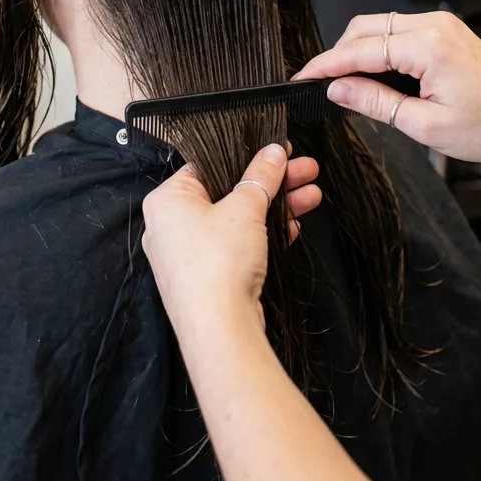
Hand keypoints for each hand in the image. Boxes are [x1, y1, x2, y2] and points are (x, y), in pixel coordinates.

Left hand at [142, 147, 320, 338]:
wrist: (220, 330)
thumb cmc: (218, 263)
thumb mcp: (244, 207)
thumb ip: (261, 175)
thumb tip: (274, 152)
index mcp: (167, 201)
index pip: (208, 165)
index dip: (247, 155)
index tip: (279, 150)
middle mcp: (172, 226)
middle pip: (228, 191)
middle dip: (272, 182)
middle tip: (306, 169)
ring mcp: (190, 254)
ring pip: (237, 219)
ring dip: (275, 206)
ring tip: (313, 195)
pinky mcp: (210, 277)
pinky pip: (238, 245)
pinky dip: (264, 234)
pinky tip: (295, 225)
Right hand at [297, 12, 480, 165]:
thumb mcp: (426, 125)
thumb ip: (376, 102)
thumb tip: (337, 90)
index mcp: (429, 46)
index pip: (361, 50)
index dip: (327, 65)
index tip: (304, 77)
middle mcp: (434, 25)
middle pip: (365, 28)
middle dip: (339, 53)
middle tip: (321, 83)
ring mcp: (441, 24)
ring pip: (379, 26)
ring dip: (358, 50)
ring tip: (345, 82)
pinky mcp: (444, 30)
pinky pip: (398, 30)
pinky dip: (378, 48)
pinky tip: (373, 73)